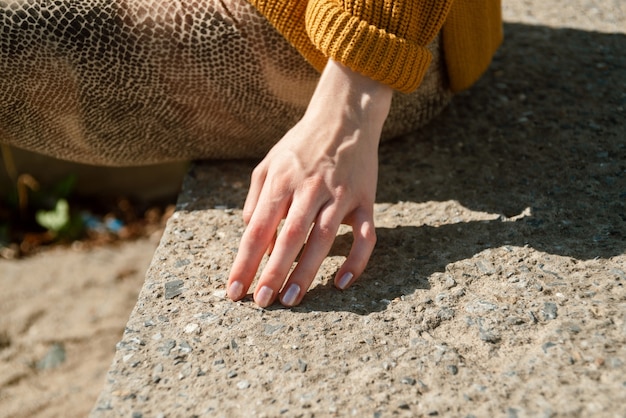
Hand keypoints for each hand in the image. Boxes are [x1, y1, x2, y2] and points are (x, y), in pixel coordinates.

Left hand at [227, 60, 392, 306]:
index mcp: (281, 181)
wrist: (345, 116)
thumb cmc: (300, 145)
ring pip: (322, 240)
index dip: (244, 262)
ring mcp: (340, 195)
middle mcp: (309, 189)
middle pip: (288, 237)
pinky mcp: (365, 199)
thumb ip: (256, 199)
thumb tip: (251, 236)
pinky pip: (364, 236)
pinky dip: (355, 261)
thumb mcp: (268, 164)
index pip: (257, 229)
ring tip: (290, 300)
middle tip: (261, 303)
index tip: (234, 290)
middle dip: (272, 273)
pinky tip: (341, 283)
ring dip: (306, 273)